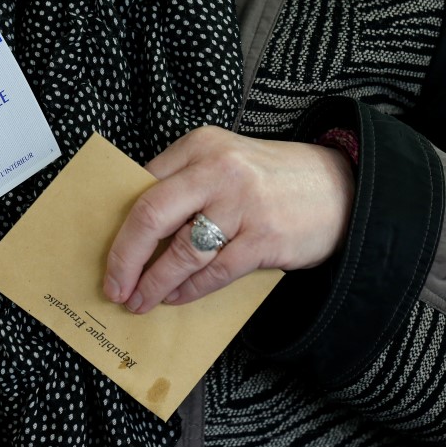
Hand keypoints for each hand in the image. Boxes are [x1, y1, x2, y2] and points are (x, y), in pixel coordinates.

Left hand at [103, 126, 354, 312]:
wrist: (340, 188)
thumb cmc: (268, 180)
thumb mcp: (223, 163)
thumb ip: (182, 184)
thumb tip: (133, 230)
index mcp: (200, 146)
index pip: (141, 185)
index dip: (118, 225)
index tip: (105, 253)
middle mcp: (218, 170)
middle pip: (150, 215)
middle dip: (123, 257)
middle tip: (112, 285)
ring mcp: (242, 204)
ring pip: (180, 252)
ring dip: (152, 283)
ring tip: (138, 300)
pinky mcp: (264, 238)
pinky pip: (212, 272)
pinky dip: (187, 290)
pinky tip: (173, 298)